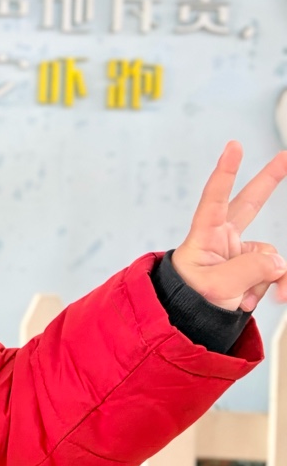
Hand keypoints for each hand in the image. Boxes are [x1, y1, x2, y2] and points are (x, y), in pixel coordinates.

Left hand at [173, 142, 286, 312]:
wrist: (189, 318)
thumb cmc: (189, 297)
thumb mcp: (216, 287)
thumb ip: (250, 271)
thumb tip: (278, 262)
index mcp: (205, 235)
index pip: (215, 198)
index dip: (225, 172)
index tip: (234, 146)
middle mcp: (224, 238)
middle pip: (250, 202)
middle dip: (270, 179)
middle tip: (285, 155)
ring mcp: (240, 252)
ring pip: (270, 258)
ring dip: (266, 281)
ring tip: (244, 299)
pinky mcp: (252, 267)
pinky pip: (274, 274)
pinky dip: (270, 289)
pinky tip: (253, 301)